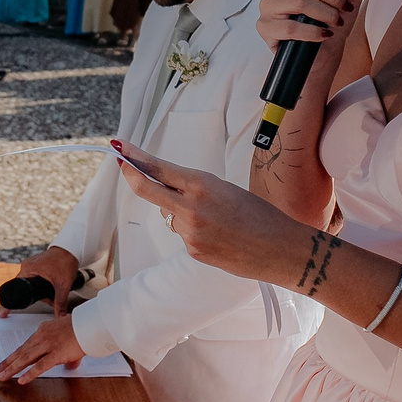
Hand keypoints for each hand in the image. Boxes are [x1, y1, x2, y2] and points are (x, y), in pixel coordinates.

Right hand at [0, 247, 81, 315]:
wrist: (71, 248)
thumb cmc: (65, 260)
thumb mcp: (63, 284)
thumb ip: (60, 302)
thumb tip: (60, 316)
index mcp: (28, 269)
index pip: (16, 287)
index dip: (13, 300)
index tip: (4, 311)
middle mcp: (27, 266)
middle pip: (26, 288)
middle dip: (38, 296)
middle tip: (50, 298)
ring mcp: (31, 265)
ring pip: (31, 284)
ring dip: (41, 290)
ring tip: (54, 288)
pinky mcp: (36, 265)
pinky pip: (34, 278)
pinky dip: (41, 283)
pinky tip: (50, 284)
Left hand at [0, 312, 86, 384]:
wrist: (90, 325)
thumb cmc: (81, 330)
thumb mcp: (68, 339)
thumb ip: (66, 354)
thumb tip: (69, 366)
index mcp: (43, 331)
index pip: (25, 345)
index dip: (15, 354)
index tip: (7, 360)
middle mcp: (42, 337)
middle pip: (21, 352)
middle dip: (7, 362)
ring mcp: (48, 345)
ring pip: (25, 359)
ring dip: (12, 368)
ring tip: (2, 377)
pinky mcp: (56, 354)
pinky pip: (40, 366)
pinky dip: (29, 374)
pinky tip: (21, 380)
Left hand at [112, 140, 295, 284]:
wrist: (279, 249)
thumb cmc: (259, 214)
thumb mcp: (226, 188)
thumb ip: (193, 188)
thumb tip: (166, 190)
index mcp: (202, 185)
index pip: (159, 169)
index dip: (136, 158)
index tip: (122, 149)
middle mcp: (191, 208)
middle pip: (148, 189)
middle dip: (132, 175)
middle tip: (122, 163)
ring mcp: (189, 233)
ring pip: (170, 215)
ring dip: (181, 211)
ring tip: (216, 217)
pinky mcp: (193, 252)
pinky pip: (182, 234)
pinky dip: (193, 230)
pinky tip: (218, 234)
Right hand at [258, 0, 366, 49]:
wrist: (322, 53)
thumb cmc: (331, 22)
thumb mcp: (348, 2)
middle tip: (346, 8)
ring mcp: (268, 5)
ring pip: (299, 2)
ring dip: (325, 14)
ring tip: (337, 22)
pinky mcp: (265, 27)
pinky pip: (291, 27)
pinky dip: (313, 32)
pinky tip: (324, 35)